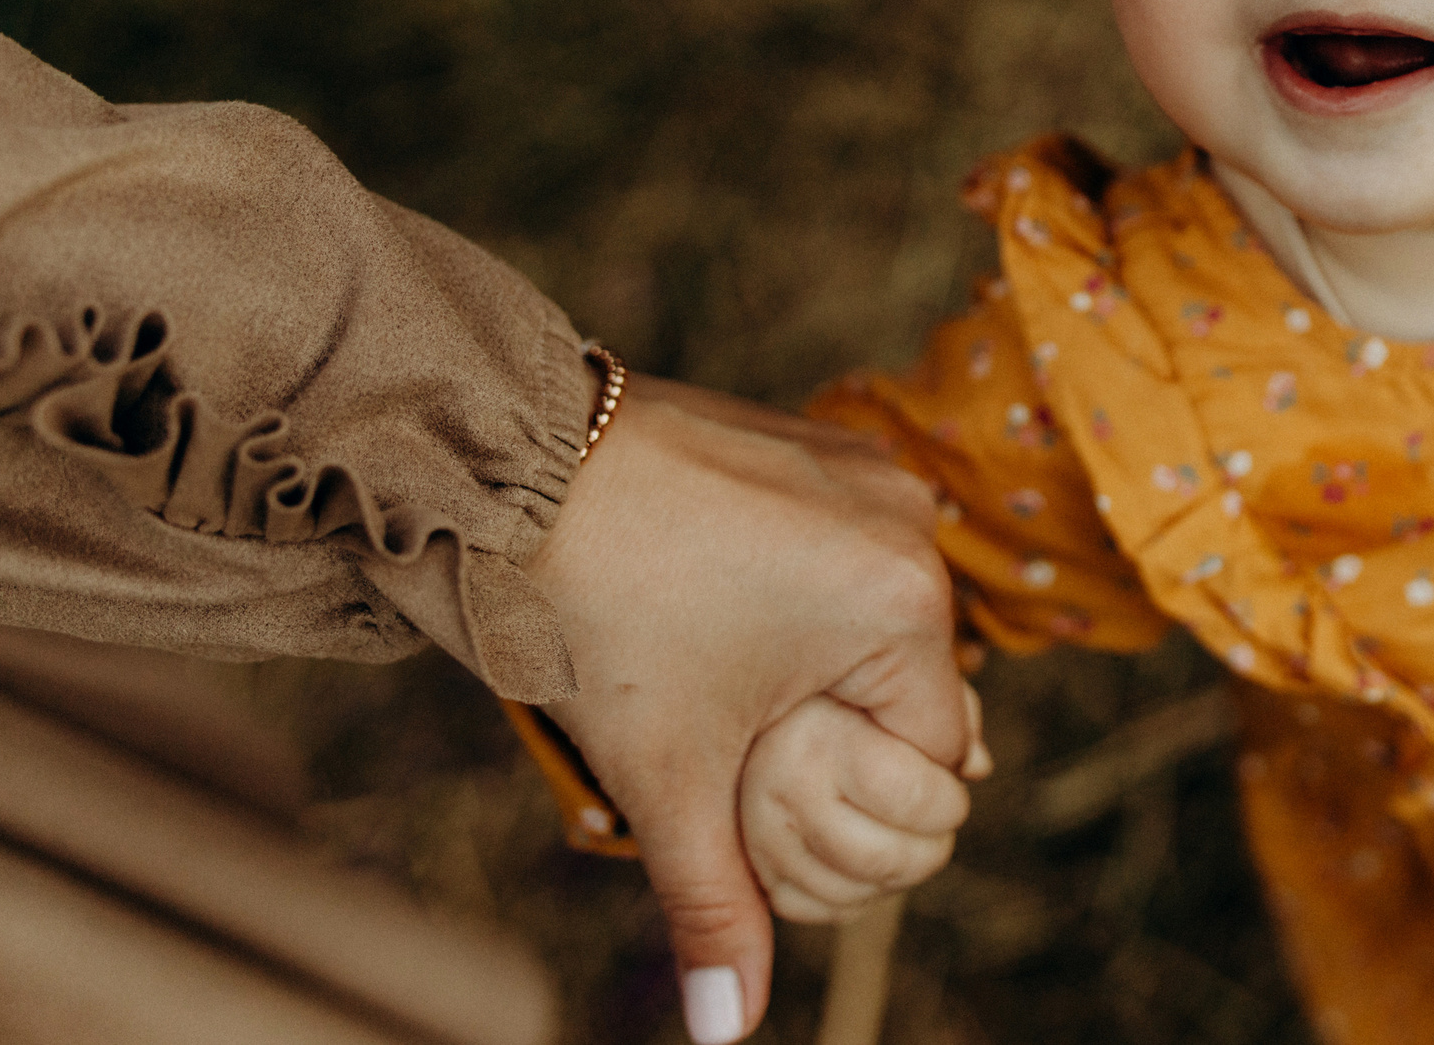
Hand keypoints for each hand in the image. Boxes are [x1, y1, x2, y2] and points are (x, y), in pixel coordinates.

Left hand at [521, 376, 967, 1043]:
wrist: (502, 463)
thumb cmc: (594, 614)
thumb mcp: (664, 777)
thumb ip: (716, 905)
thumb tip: (726, 1029)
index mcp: (902, 603)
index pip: (932, 754)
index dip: (849, 798)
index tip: (760, 783)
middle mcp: (910, 524)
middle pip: (907, 682)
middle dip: (830, 727)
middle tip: (728, 731)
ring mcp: (868, 474)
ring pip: (873, 614)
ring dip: (812, 656)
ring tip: (711, 659)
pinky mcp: (824, 447)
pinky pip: (842, 547)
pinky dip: (793, 588)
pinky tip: (710, 599)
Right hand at [742, 687, 989, 923]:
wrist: (758, 681)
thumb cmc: (843, 674)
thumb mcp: (896, 664)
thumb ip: (946, 709)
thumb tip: (976, 766)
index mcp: (816, 728)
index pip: (914, 800)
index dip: (948, 800)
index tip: (948, 777)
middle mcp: (772, 784)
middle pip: (884, 860)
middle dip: (931, 846)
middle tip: (937, 816)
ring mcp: (752, 830)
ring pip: (852, 893)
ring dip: (897, 874)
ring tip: (905, 832)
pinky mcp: (746, 862)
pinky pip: (813, 909)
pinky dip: (852, 894)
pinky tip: (863, 850)